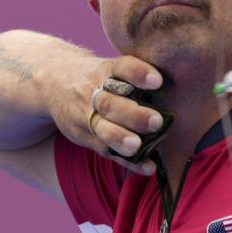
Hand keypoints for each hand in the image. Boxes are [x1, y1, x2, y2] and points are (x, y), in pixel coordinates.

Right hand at [49, 55, 166, 175]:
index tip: (157, 81)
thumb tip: (179, 80)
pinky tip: (147, 167)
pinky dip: (128, 161)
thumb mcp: (109, 66)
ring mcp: (86, 116)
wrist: (52, 81)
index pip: (120, 68)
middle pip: (110, 103)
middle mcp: (92, 92)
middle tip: (156, 121)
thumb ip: (135, 74)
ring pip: (102, 128)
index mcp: (103, 70)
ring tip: (138, 146)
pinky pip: (106, 151)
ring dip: (121, 138)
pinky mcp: (86, 137)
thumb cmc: (97, 75)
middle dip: (133, 114)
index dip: (138, 73)